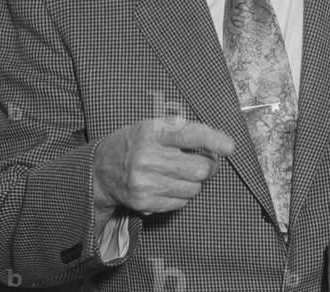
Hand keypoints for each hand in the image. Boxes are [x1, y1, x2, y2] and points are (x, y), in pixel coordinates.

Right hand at [92, 118, 234, 224]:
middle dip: (210, 166)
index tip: (229, 146)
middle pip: (199, 168)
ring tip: (181, 173)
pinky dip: (182, 195)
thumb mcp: (153, 126)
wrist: (100, 169)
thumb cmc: (136, 143)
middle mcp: (146, 157)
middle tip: (206, 161)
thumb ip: (183, 131)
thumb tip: (219, 145)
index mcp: (151, 132)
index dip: (213, 140)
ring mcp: (144, 182)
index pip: (189, 134)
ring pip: (193, 188)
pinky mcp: (143, 202)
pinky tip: (169, 185)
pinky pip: (181, 202)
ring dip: (196, 182)